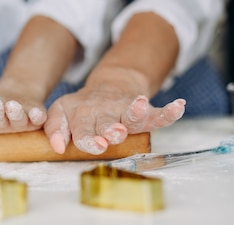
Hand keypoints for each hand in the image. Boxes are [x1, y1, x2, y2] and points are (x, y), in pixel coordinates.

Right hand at [0, 96, 46, 134]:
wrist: (16, 103)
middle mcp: (4, 127)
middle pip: (0, 123)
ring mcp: (22, 124)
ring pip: (19, 121)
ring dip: (16, 114)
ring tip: (11, 105)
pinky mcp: (37, 119)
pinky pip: (39, 119)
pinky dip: (38, 116)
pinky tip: (37, 112)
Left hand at [44, 69, 184, 154]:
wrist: (107, 87)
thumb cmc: (81, 110)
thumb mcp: (60, 113)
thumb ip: (55, 129)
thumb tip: (57, 147)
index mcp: (78, 113)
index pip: (78, 128)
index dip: (82, 137)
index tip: (87, 145)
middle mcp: (100, 110)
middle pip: (104, 123)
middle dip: (108, 130)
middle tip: (113, 134)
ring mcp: (121, 108)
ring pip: (130, 114)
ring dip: (135, 113)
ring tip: (141, 108)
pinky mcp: (140, 108)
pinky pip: (155, 112)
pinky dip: (167, 112)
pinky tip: (178, 107)